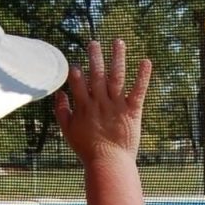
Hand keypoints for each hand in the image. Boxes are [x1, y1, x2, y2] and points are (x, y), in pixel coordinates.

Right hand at [54, 39, 151, 164]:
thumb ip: (62, 111)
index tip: (75, 62)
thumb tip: (59, 93)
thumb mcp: (68, 131)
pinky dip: (142, 76)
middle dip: (95, 57)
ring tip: (118, 42)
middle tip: (93, 42)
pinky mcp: (132, 110)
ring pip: (116, 77)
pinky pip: (138, 90)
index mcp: (84, 107)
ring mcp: (116, 105)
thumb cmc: (87, 149)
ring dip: (117, 58)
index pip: (78, 83)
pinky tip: (145, 61)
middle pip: (96, 75)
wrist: (109, 163)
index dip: (76, 71)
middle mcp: (100, 102)